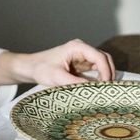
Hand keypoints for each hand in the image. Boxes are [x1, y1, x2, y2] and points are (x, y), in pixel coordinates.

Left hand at [0, 38, 114, 86]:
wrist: (30, 67)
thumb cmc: (41, 69)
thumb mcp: (58, 78)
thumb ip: (77, 84)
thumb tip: (95, 90)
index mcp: (77, 47)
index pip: (100, 57)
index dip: (106, 71)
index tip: (105, 86)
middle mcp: (82, 49)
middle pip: (105, 59)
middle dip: (109, 74)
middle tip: (108, 90)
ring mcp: (82, 56)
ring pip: (102, 64)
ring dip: (105, 76)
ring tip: (103, 91)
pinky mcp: (81, 64)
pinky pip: (96, 70)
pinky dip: (99, 79)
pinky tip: (97, 90)